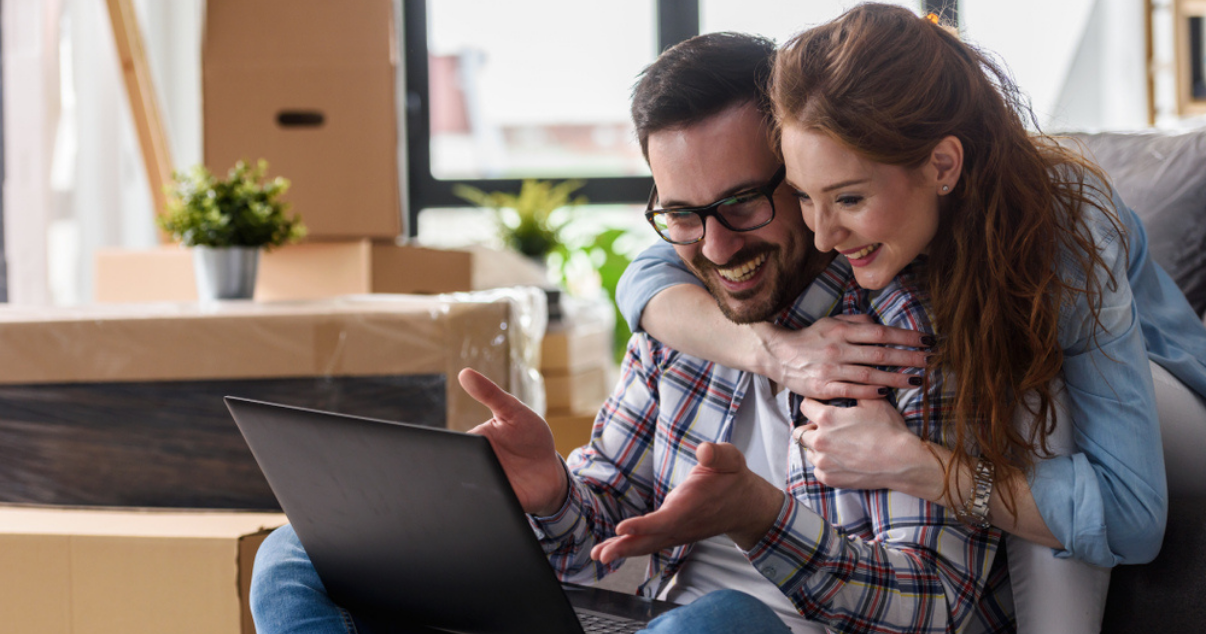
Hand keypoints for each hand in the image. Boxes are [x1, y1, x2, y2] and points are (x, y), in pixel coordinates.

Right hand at [458, 368, 567, 515]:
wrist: (551, 472)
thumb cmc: (531, 437)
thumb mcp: (513, 411)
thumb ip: (491, 394)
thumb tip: (465, 373)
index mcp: (474, 444)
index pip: (453, 447)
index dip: (448, 449)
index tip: (450, 448)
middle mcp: (475, 467)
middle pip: (457, 471)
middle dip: (457, 471)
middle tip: (466, 466)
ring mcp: (487, 487)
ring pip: (468, 491)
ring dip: (471, 489)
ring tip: (481, 483)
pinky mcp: (499, 505)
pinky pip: (487, 508)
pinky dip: (487, 506)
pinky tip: (493, 502)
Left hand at [589, 442, 782, 563]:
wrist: (746, 506)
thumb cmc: (733, 478)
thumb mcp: (731, 459)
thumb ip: (718, 454)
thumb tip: (705, 450)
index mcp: (693, 505)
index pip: (667, 519)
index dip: (644, 526)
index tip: (622, 528)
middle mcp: (683, 523)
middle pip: (652, 539)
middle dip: (626, 546)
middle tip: (601, 553)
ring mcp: (678, 531)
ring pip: (648, 544)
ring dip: (623, 550)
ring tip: (599, 554)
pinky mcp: (674, 533)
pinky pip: (650, 543)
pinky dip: (631, 547)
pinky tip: (613, 549)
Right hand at [753, 314, 930, 399]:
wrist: (778, 355)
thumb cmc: (808, 338)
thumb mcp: (830, 323)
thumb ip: (855, 322)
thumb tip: (878, 323)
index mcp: (841, 331)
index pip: (880, 332)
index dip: (905, 336)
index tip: (927, 340)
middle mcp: (838, 349)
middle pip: (879, 353)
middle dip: (908, 357)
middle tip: (931, 360)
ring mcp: (830, 369)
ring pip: (869, 375)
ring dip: (895, 378)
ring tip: (917, 380)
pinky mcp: (823, 387)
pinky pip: (850, 391)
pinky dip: (869, 393)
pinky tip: (886, 394)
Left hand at [796, 398, 938, 496]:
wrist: (901, 462)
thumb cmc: (889, 430)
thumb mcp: (873, 402)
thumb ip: (854, 392)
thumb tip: (848, 385)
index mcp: (826, 418)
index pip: (804, 406)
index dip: (813, 404)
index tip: (819, 407)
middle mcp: (819, 440)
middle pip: (801, 431)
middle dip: (811, 428)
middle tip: (827, 429)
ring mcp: (823, 462)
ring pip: (808, 452)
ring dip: (817, 448)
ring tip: (834, 446)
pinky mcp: (829, 478)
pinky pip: (817, 470)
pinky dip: (825, 465)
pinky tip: (838, 461)